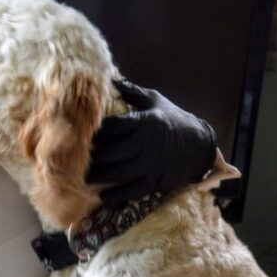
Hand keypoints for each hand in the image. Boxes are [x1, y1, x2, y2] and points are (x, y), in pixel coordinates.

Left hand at [87, 78, 216, 206]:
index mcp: (145, 121)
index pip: (114, 126)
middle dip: (94, 156)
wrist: (199, 143)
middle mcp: (147, 143)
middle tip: (78, 158)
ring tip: (84, 177)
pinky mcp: (155, 180)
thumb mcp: (155, 101)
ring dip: (100, 176)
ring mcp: (151, 163)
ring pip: (120, 172)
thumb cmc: (172, 119)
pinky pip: (133, 190)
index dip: (97, 131)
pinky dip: (117, 195)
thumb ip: (132, 92)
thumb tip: (109, 80)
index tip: (83, 134)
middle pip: (113, 151)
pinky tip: (103, 197)